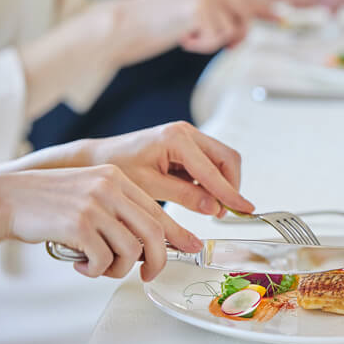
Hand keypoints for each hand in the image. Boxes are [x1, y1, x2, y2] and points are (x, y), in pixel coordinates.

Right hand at [0, 166, 202, 280]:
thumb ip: (119, 211)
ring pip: (130, 250)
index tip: (190, 249)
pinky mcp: (78, 224)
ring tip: (99, 267)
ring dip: (117, 269)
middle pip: (153, 233)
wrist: (4, 200)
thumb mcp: (90, 195)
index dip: (177, 235)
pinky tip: (80, 265)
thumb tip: (149, 243)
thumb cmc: (47, 204)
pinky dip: (95, 270)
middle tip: (147, 275)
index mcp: (117, 179)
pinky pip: (103, 259)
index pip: (158, 211)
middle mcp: (110, 187)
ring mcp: (95, 204)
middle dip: (156, 261)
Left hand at [81, 122, 254, 217]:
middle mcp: (186, 132)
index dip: (231, 193)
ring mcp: (188, 137)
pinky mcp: (186, 145)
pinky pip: (210, 163)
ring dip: (222, 184)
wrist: (98, 158)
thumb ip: (184, 195)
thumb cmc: (116, 167)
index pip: (213, 170)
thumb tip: (213, 207)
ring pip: (222, 160)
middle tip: (227, 211)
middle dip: (231, 185)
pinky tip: (200, 196)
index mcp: (176, 139)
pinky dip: (211, 181)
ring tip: (211, 208)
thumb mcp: (149, 186)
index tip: (245, 209)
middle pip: (227, 158)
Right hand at [101, 0, 256, 63]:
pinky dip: (202, 45)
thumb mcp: (186, 12)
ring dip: (211, 42)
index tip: (281, 18)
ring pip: (232, 30)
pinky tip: (181, 38)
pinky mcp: (199, 8)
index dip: (264, 9)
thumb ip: (212, 13)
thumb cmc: (149, 24)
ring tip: (185, 37)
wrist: (118, 26)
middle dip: (233, 36)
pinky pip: (218, 38)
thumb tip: (237, 26)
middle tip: (207, 43)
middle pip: (244, 16)